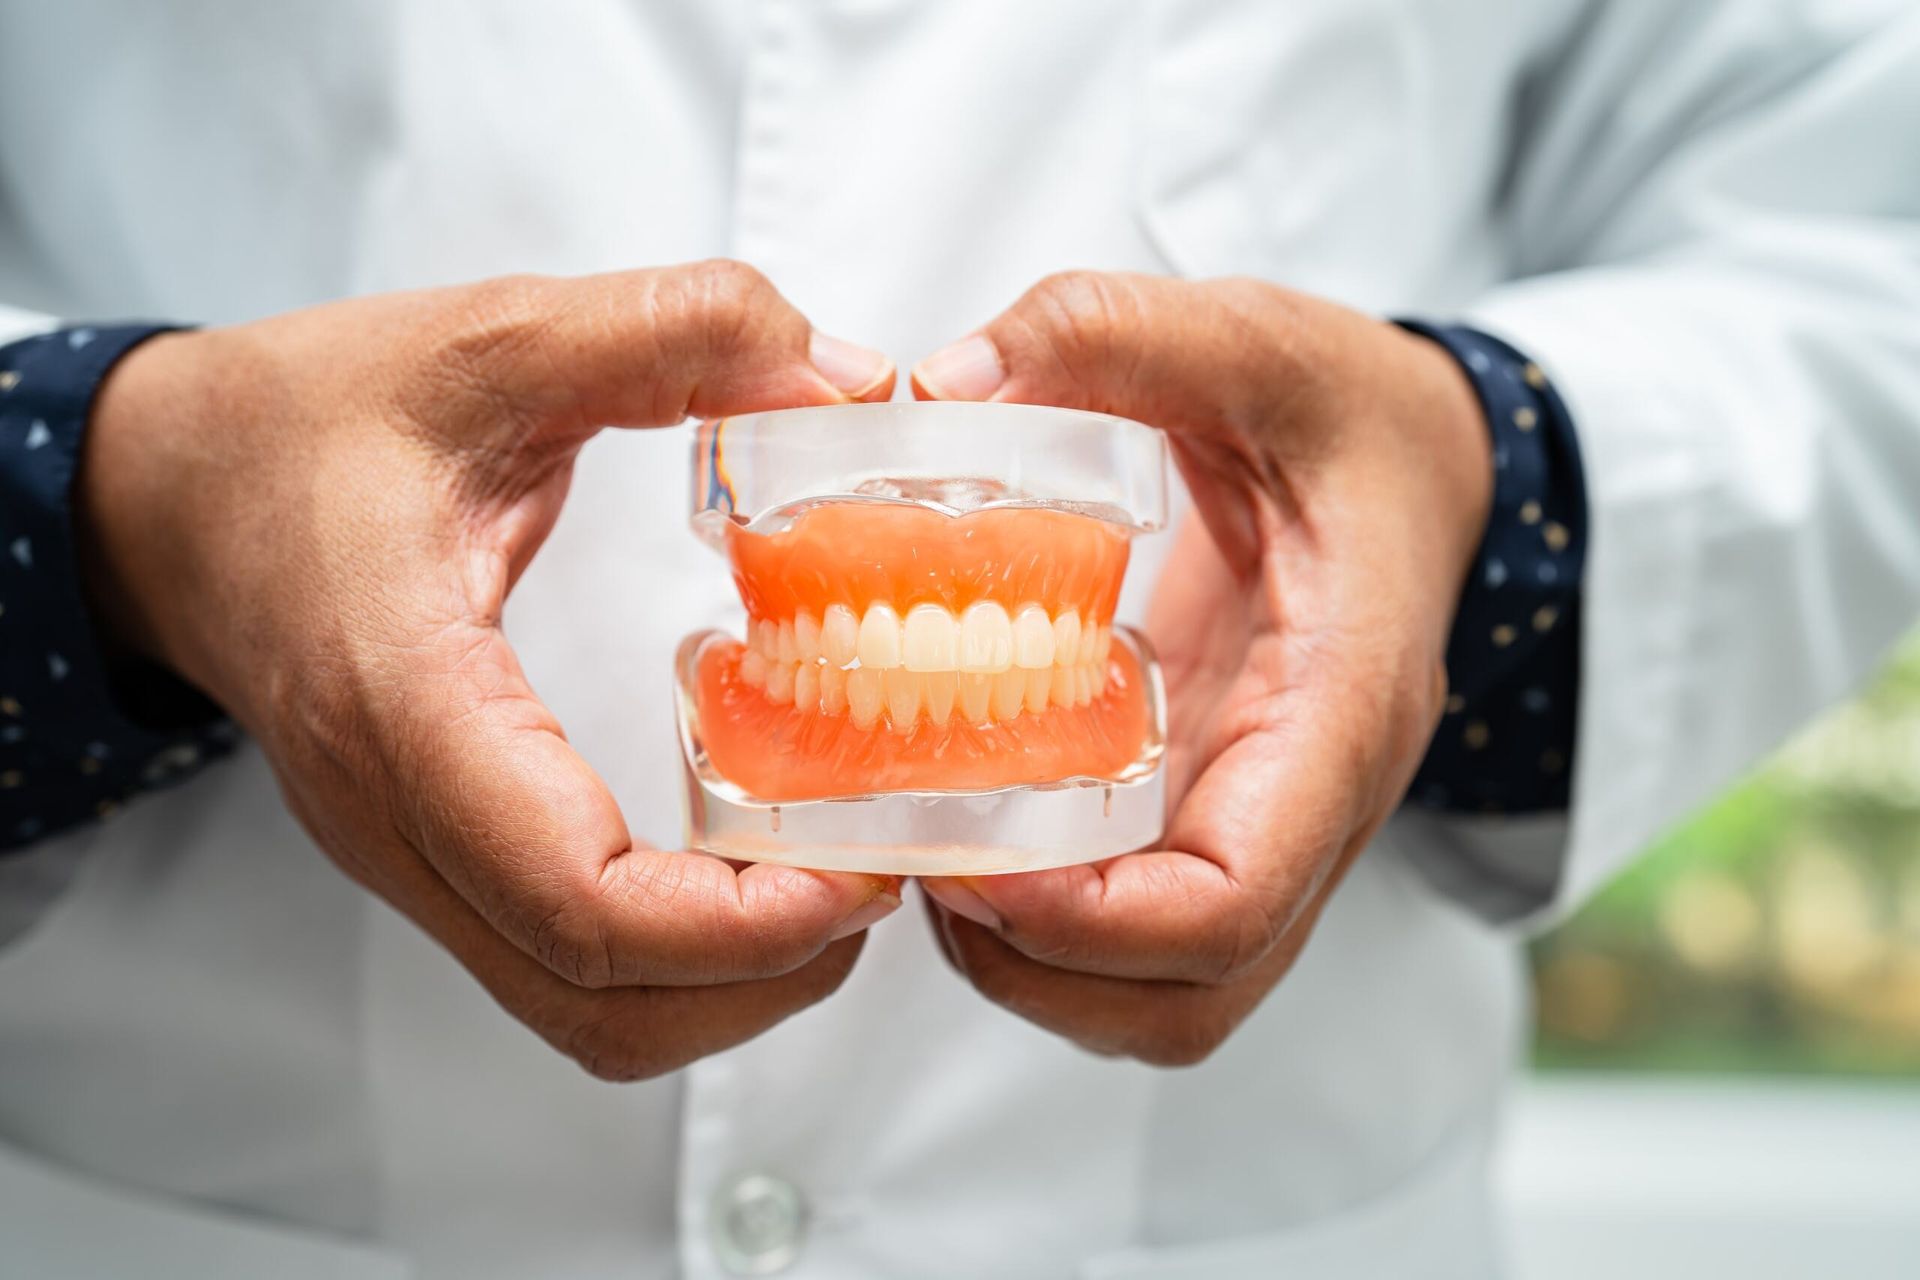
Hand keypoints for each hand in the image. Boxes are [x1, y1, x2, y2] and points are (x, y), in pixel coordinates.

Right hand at [79, 261, 903, 1079]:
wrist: (165, 494)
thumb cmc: (299, 426)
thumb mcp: (490, 340)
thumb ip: (670, 332)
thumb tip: (846, 373)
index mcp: (408, 703)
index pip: (578, 900)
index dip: (743, 921)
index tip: (865, 869)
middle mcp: (402, 819)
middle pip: (601, 1002)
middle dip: (770, 970)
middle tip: (884, 872)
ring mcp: (415, 855)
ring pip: (589, 1013)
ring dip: (731, 982)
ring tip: (838, 880)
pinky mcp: (440, 854)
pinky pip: (568, 963)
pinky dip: (682, 954)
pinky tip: (754, 862)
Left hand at [911, 272, 1489, 1064]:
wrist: (1437, 464)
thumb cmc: (1357, 414)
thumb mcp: (1253, 338)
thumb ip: (1109, 332)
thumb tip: (942, 385)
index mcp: (1340, 706)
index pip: (1236, 902)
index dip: (1088, 922)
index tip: (964, 858)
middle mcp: (1314, 801)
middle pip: (1192, 991)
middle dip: (1038, 964)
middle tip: (924, 861)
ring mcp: (1272, 823)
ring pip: (1171, 993)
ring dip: (1036, 964)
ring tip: (936, 858)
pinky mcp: (1225, 814)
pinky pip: (1149, 934)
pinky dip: (1050, 926)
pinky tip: (975, 826)